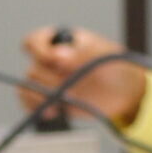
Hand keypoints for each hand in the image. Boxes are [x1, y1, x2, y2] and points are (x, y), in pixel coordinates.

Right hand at [17, 27, 144, 125]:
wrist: (122, 91)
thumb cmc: (114, 65)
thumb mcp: (102, 55)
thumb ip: (81, 54)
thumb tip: (58, 55)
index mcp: (60, 41)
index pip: (35, 41)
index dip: (39, 51)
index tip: (55, 61)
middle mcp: (49, 59)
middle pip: (33, 68)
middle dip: (51, 81)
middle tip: (71, 88)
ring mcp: (48, 79)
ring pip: (29, 87)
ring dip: (45, 96)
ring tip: (64, 102)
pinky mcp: (48, 98)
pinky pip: (30, 102)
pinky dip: (37, 107)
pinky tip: (54, 111)